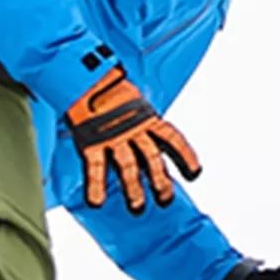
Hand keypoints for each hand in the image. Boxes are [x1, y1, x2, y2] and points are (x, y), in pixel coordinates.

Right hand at [64, 66, 200, 213]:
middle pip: (153, 159)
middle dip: (161, 181)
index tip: (195, 173)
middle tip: (165, 199)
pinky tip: (96, 201)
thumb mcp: (132, 99)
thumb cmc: (106, 85)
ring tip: (137, 207)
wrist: (84, 72)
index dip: (186, 156)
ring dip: (134, 189)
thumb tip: (146, 131)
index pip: (173, 138)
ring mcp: (113, 135)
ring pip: (129, 167)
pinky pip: (95, 167)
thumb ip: (139, 118)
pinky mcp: (91, 140)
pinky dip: (96, 185)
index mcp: (146, 117)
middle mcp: (134, 128)